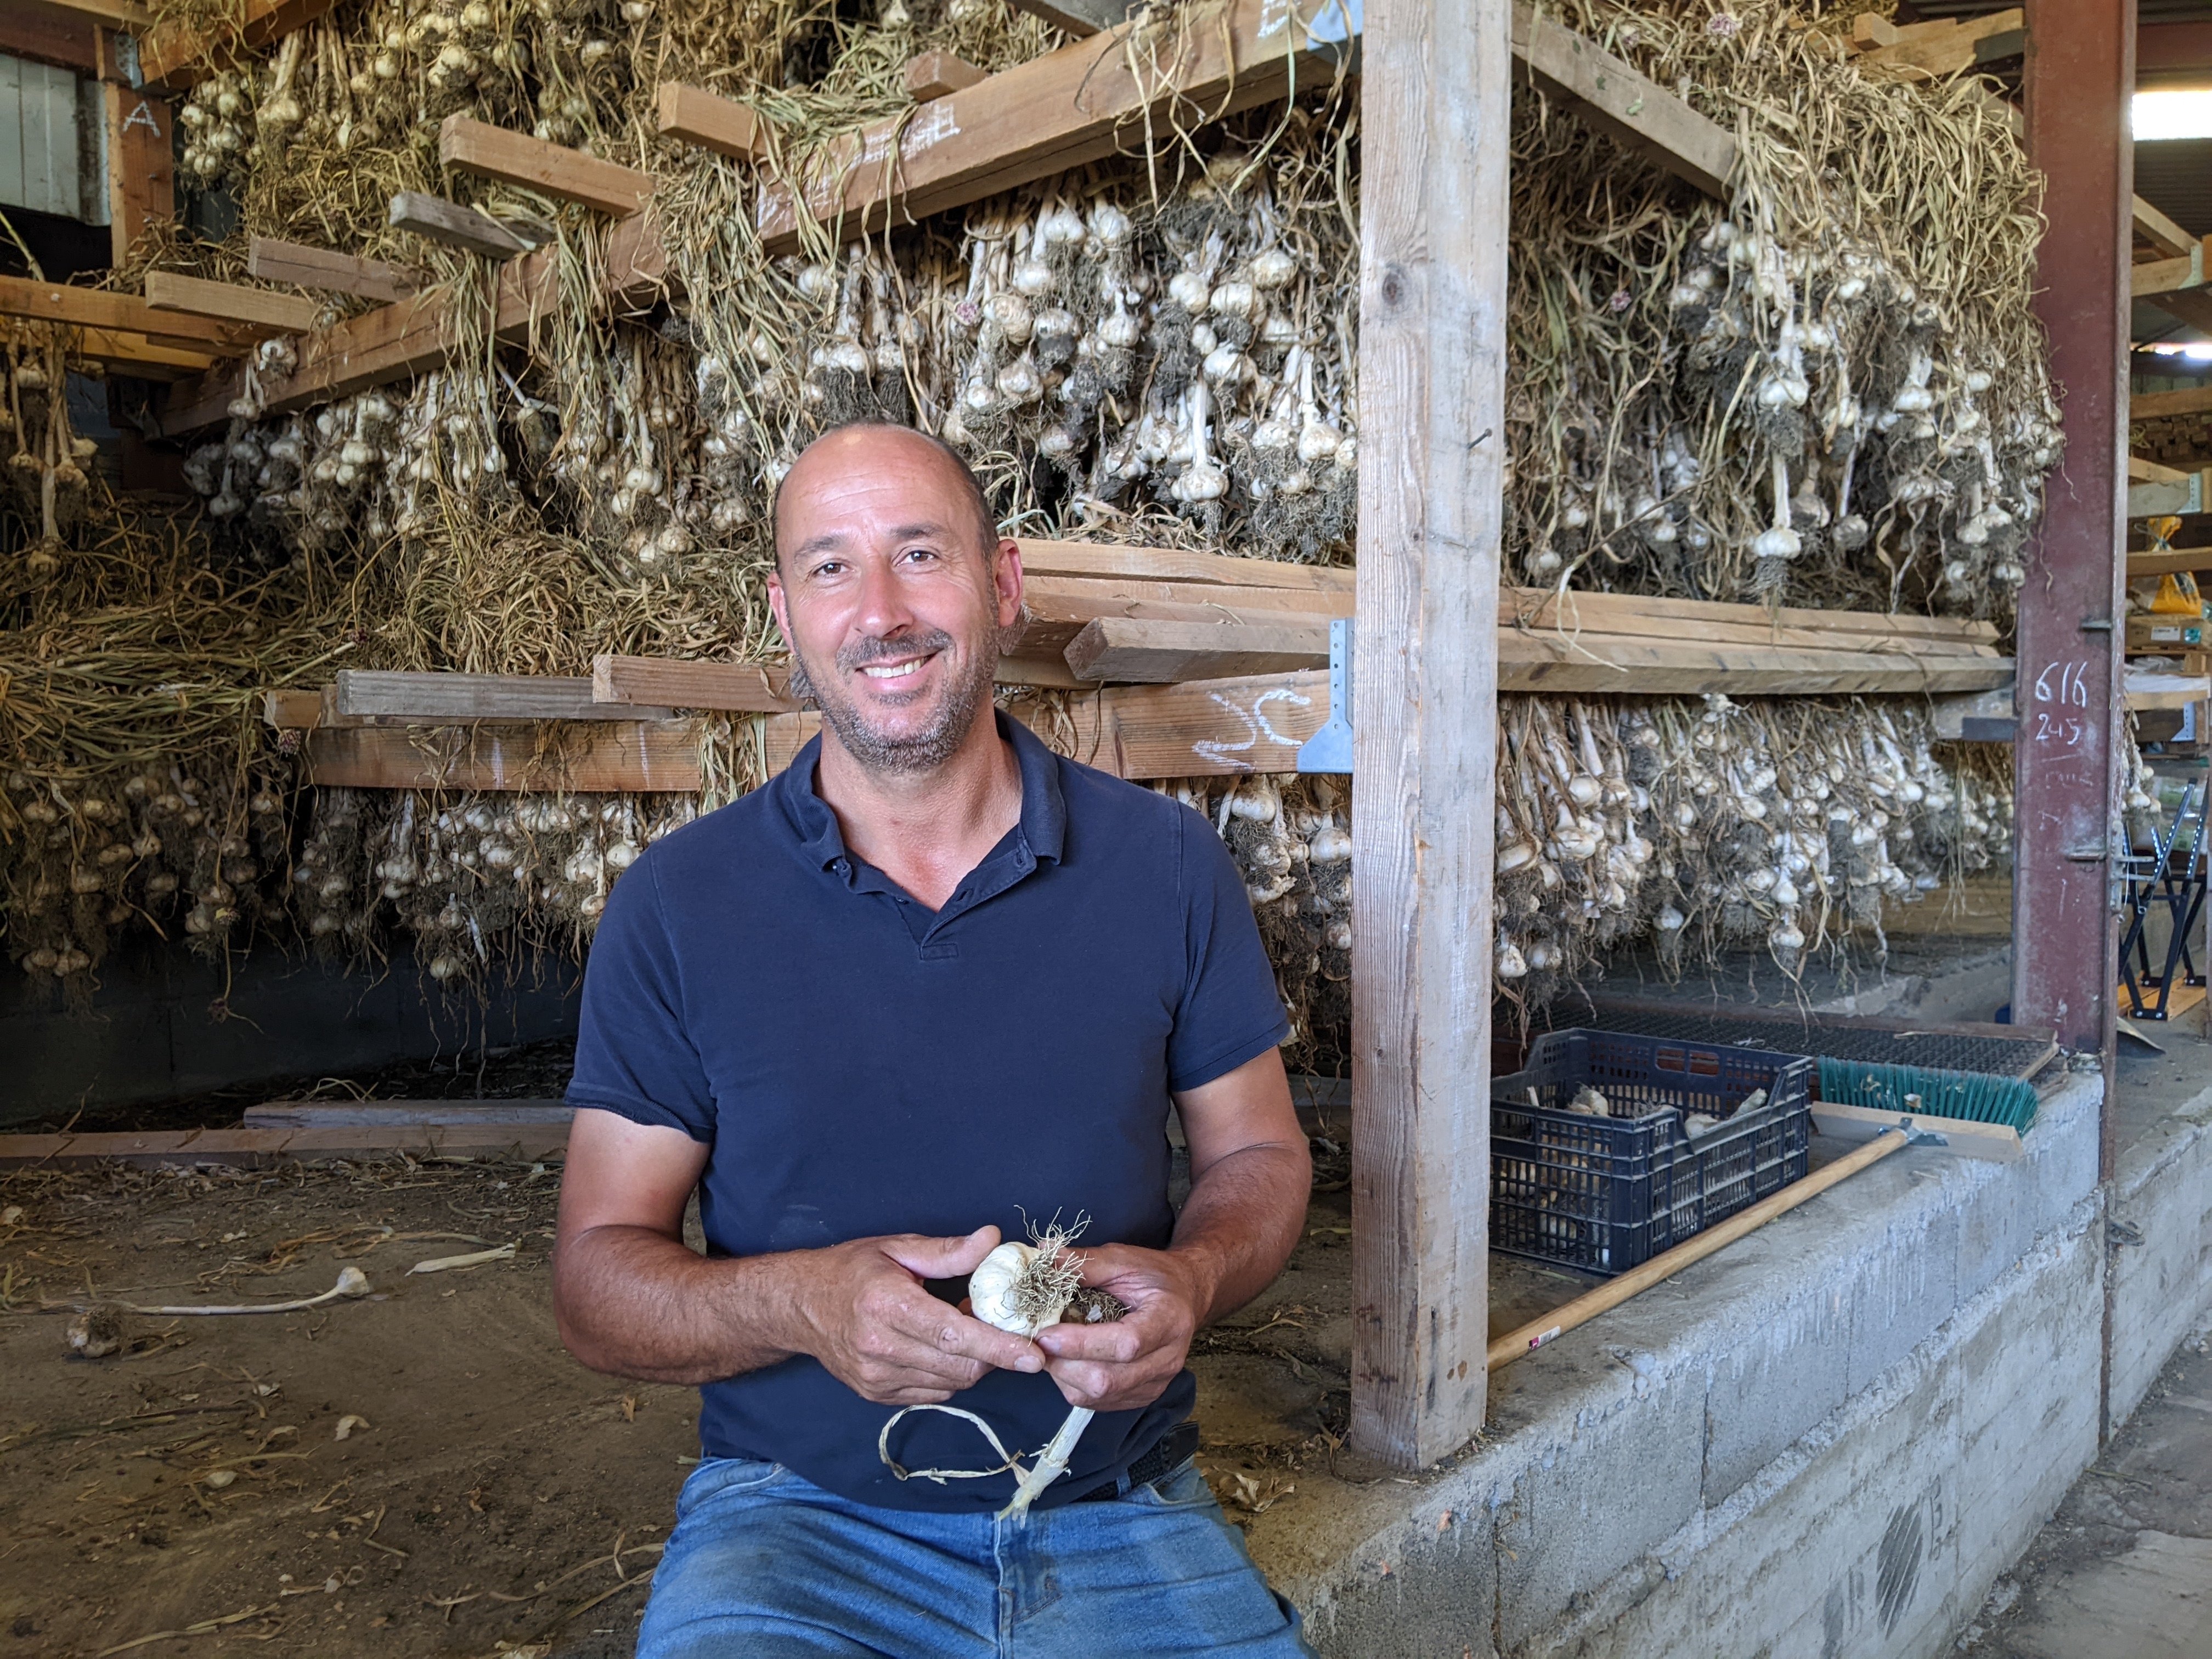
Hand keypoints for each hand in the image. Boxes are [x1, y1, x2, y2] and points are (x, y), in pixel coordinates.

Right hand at [790, 1226, 1044, 1405]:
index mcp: (887, 1306)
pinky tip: (942, 1349)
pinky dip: (949, 1375)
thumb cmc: (850, 1270)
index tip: (1033, 1355)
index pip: (954, 1335)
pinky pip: (932, 1393)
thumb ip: (947, 1251)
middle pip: (959, 1366)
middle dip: (993, 1353)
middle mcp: (881, 1348)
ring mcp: (877, 1378)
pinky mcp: (877, 1395)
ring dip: (972, 1363)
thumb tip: (992, 1240)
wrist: (799, 1306)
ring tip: (965, 1330)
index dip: (998, 1347)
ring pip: (950, 1383)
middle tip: (1000, 1325)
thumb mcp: (897, 1248)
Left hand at [1034, 1243, 1209, 1412]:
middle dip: (1064, 1364)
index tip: (1046, 1334)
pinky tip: (1067, 1361)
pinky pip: (1099, 1403)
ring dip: (1064, 1375)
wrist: (1185, 1296)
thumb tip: (1043, 1253)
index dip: (1081, 1344)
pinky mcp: (1143, 1395)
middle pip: (1108, 1379)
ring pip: (1099, 1395)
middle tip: (1037, 1341)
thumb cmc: (1153, 1276)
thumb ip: (1085, 1262)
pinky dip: (1073, 1385)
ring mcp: (1157, 1382)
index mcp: (1169, 1319)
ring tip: (1050, 1349)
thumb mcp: (1123, 1259)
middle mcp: (1168, 1358)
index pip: (1125, 1344)